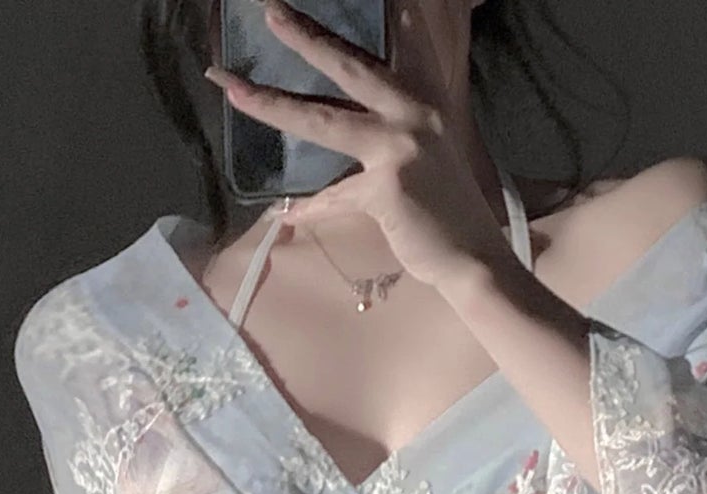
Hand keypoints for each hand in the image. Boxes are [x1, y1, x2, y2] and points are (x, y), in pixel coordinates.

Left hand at [205, 0, 513, 291]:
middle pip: (349, 66)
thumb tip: (337, 128)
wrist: (472, 256)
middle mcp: (414, 110)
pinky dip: (310, 209)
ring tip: (234, 89)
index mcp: (424, 96)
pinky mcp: (386, 187)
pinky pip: (332, 198)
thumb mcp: (423, 153)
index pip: (401, 38)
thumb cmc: (445, 207)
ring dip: (274, 104)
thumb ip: (382, 134)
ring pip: (324, 120)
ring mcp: (400, 146)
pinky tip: (286, 214)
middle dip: (306, 36)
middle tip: (269, 10)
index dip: (385, 10)